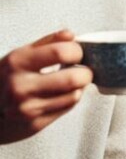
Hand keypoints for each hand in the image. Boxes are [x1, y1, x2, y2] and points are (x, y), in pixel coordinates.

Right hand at [0, 30, 91, 144]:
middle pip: (73, 78)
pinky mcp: (35, 124)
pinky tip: (61, 94)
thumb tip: (70, 34)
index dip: (77, 51)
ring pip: (74, 95)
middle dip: (85, 72)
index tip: (77, 53)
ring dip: (79, 87)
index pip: (61, 52)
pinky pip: (67, 108)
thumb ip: (47, 43)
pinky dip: (70, 99)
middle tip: (82, 70)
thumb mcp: (19, 56)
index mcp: (17, 63)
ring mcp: (27, 108)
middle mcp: (20, 86)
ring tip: (70, 82)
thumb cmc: (5, 79)